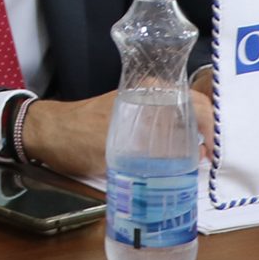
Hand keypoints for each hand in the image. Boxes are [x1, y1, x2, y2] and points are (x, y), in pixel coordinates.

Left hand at [17, 87, 212, 180]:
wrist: (44, 134)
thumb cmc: (77, 137)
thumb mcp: (116, 147)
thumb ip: (153, 152)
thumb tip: (191, 160)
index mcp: (151, 93)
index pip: (196, 102)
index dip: (212, 127)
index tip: (214, 152)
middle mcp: (150, 96)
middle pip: (191, 112)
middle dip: (205, 136)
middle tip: (207, 163)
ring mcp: (142, 109)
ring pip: (179, 121)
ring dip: (191, 141)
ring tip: (195, 166)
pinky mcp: (132, 123)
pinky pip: (164, 129)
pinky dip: (174, 144)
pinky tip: (175, 164)